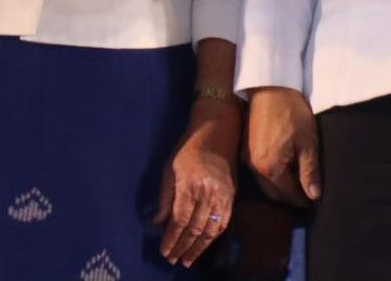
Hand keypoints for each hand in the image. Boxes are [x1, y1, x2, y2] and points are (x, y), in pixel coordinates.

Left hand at [154, 106, 238, 266]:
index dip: (171, 239)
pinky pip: (224, 220)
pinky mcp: (232, 194)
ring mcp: (223, 193)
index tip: (163, 251)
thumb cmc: (188, 148)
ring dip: (199, 247)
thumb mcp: (169, 169)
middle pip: (195, 227)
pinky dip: (215, 236)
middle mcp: (208, 191)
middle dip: (183, 247)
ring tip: (188, 259)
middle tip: (173, 260)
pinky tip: (206, 244)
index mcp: (190, 185)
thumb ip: (165, 198)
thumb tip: (159, 223)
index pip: (179, 220)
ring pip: (211, 228)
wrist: (218, 131)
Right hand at [245, 87, 320, 208]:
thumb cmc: (292, 112)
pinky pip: (258, 173)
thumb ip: (309, 170)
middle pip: (274, 194)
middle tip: (307, 197)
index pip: (287, 195)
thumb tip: (314, 196)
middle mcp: (254, 168)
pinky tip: (284, 171)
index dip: (302, 201)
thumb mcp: (308, 141)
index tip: (314, 202)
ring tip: (297, 185)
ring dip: (280, 189)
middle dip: (290, 198)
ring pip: (265, 185)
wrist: (271, 88)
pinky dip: (271, 178)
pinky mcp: (246, 150)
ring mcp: (247, 159)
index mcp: (270, 168)